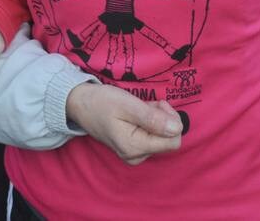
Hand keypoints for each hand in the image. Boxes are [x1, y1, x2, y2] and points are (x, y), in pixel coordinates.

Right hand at [66, 83, 181, 165]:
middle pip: (169, 139)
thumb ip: (153, 118)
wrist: (81, 104)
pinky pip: (153, 137)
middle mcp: (136, 156)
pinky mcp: (133, 150)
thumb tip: (178, 129)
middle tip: (146, 105)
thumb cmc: (102, 102)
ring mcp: (134, 155)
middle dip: (163, 118)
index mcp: (135, 147)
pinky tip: (136, 115)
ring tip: (138, 108)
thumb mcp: (128, 105)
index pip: (174, 141)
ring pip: (162, 137)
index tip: (156, 105)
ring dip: (156, 118)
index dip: (171, 120)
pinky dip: (150, 123)